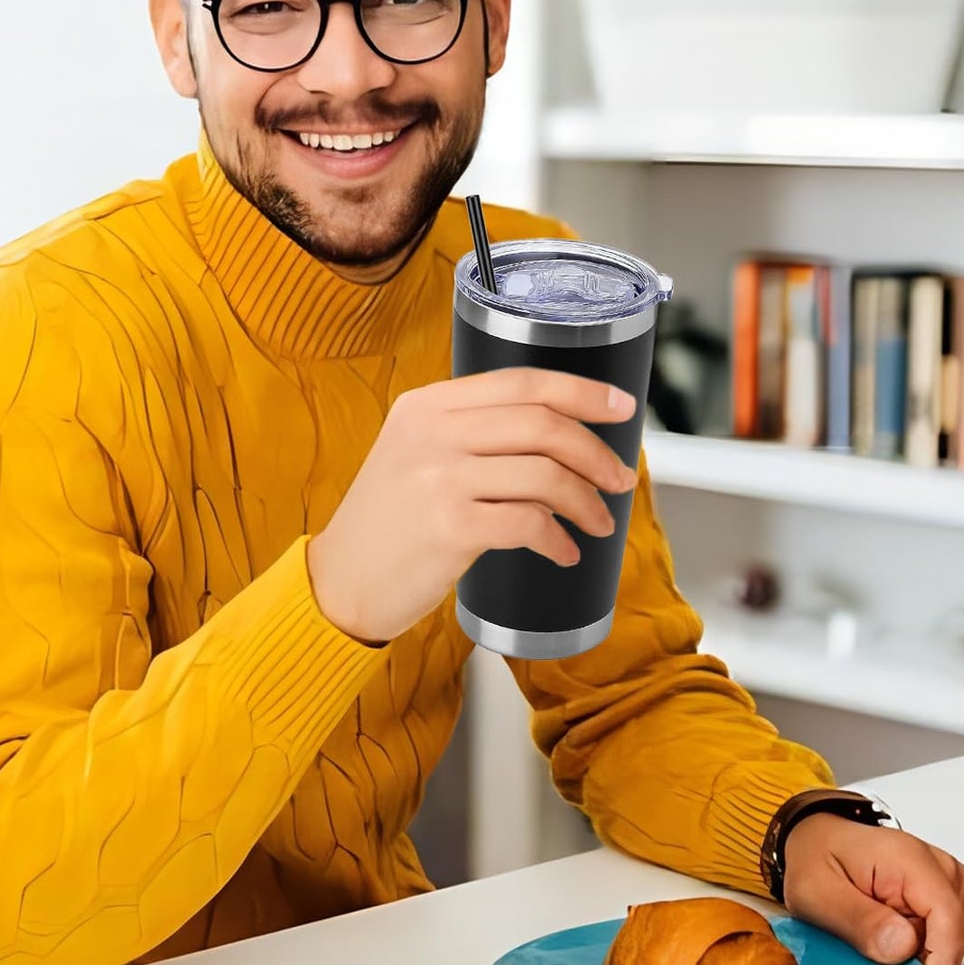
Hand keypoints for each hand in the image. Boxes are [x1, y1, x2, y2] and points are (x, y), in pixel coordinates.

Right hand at [307, 368, 638, 644]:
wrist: (340, 582)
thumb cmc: (390, 522)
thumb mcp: (418, 454)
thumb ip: (474, 433)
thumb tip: (563, 433)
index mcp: (428, 405)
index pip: (522, 382)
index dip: (582, 391)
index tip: (622, 407)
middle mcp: (432, 432)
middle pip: (542, 424)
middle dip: (595, 452)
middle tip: (620, 478)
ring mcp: (439, 478)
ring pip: (545, 475)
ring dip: (585, 502)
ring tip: (597, 523)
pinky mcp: (448, 527)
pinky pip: (529, 524)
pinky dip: (558, 539)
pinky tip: (564, 552)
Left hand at [782, 815, 963, 964]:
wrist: (816, 840)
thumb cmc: (815, 859)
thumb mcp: (818, 893)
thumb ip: (859, 921)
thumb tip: (904, 947)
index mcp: (907, 858)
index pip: (948, 914)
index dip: (939, 964)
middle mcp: (933, 863)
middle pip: (960, 928)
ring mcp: (942, 876)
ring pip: (962, 931)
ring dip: (934, 957)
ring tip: (895, 960)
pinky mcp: (941, 890)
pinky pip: (955, 928)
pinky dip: (934, 948)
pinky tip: (905, 950)